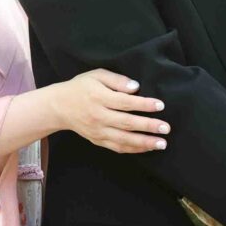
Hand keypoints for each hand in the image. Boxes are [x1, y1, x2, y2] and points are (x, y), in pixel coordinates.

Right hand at [52, 69, 167, 153]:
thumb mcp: (96, 75)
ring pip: (123, 139)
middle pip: (127, 123)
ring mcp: (98, 131)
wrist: (59, 106)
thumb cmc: (81, 87)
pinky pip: (117, 147)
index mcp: (99, 98)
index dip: (143, 104)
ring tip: (161, 143)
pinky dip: (133, 149)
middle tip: (166, 128)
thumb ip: (116, 80)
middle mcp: (99, 116)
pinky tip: (147, 148)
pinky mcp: (98, 140)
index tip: (160, 105)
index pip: (125, 102)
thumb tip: (135, 87)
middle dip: (148, 126)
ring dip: (144, 142)